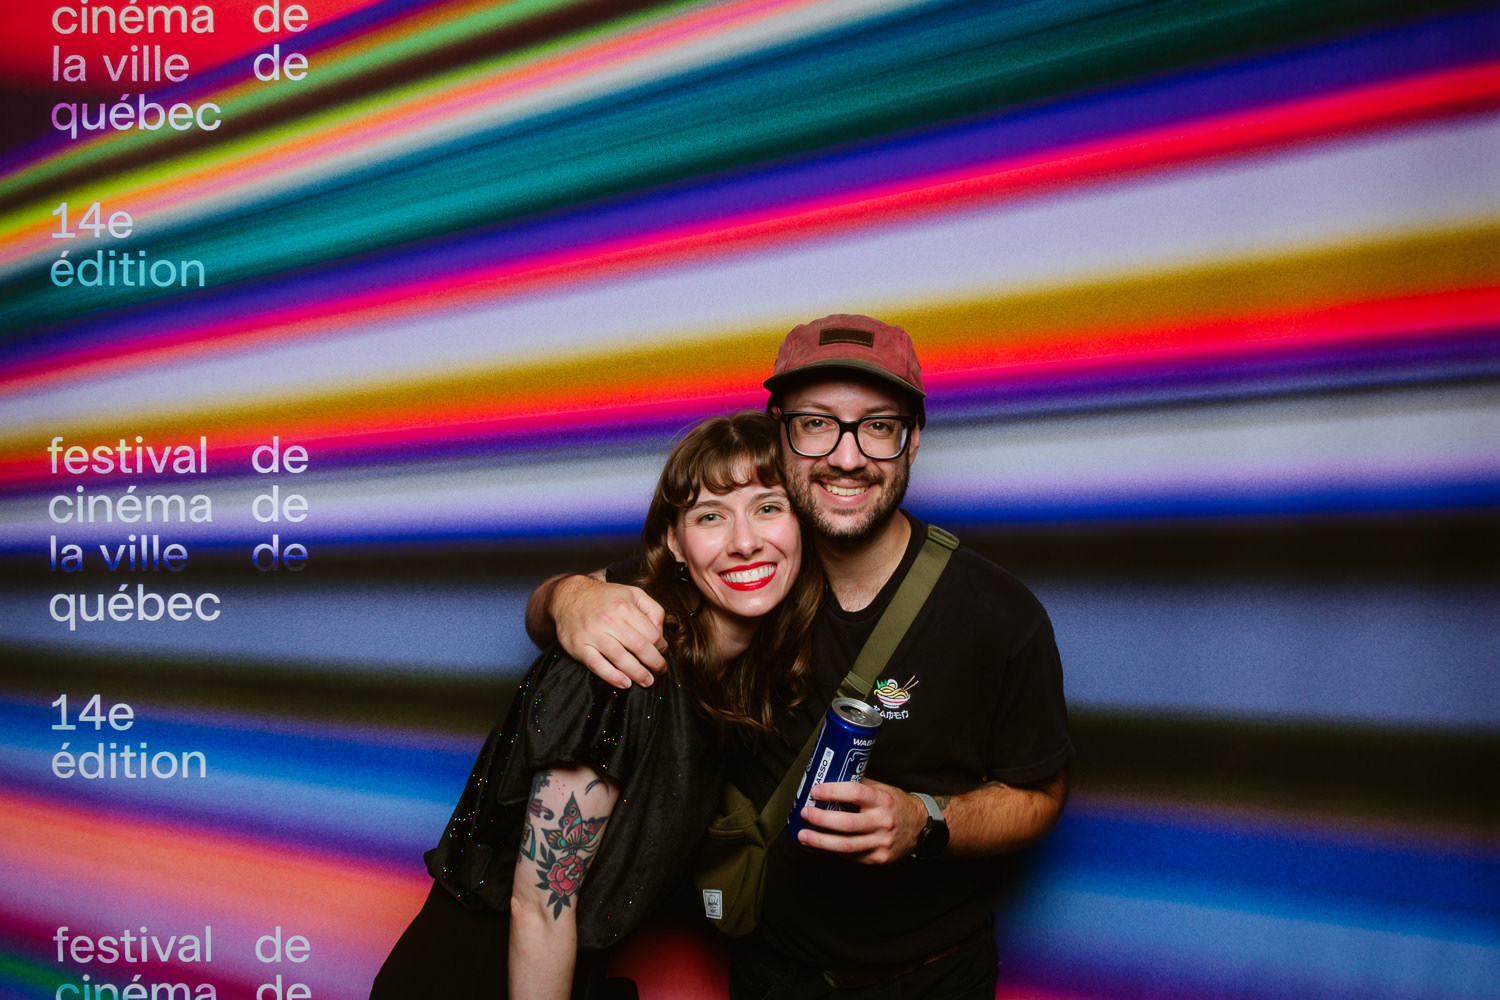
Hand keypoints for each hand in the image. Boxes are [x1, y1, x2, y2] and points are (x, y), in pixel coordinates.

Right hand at [551, 575, 666, 687]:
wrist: (568, 597)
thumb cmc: (604, 598)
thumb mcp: (632, 593)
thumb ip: (652, 610)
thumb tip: (660, 632)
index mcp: (624, 606)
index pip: (651, 633)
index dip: (661, 646)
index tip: (662, 651)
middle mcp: (609, 620)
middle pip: (639, 647)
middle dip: (654, 662)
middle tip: (660, 670)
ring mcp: (592, 634)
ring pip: (620, 658)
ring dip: (637, 673)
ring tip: (647, 681)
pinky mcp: (579, 646)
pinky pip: (597, 665)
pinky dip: (612, 677)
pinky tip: (625, 683)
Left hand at [793, 778, 926, 863]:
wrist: (920, 827)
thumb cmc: (896, 805)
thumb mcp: (881, 789)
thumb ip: (858, 785)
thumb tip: (829, 778)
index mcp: (883, 800)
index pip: (855, 792)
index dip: (832, 791)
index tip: (815, 791)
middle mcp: (883, 822)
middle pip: (846, 823)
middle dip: (820, 819)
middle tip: (805, 813)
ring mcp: (881, 842)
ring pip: (846, 846)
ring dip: (820, 841)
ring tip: (803, 835)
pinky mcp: (879, 858)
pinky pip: (852, 856)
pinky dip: (835, 850)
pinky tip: (824, 844)